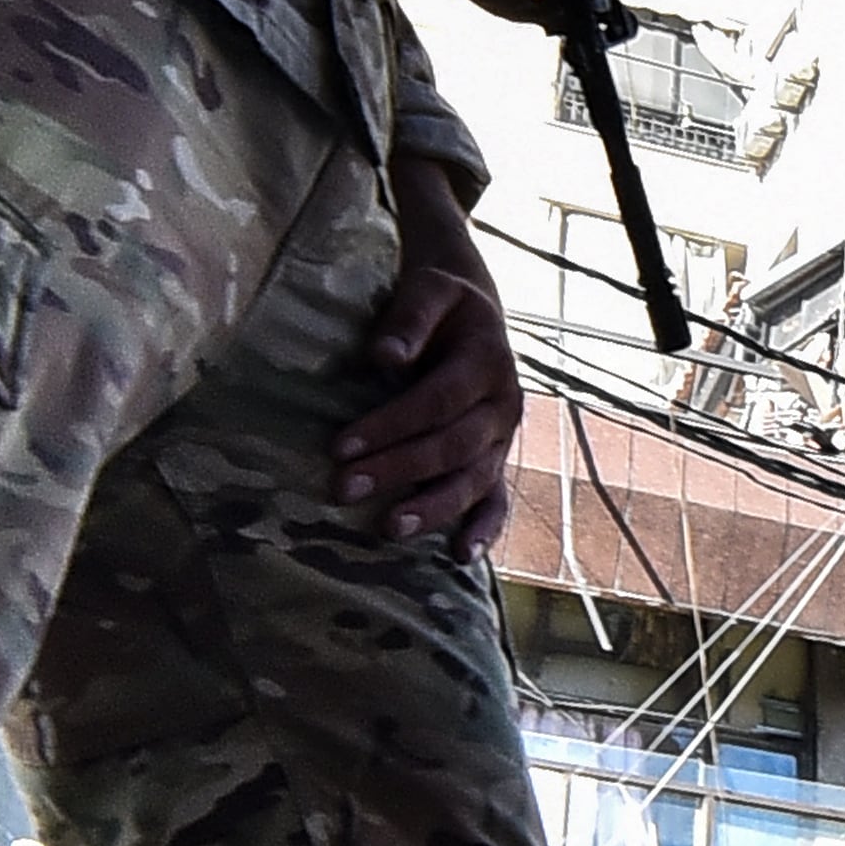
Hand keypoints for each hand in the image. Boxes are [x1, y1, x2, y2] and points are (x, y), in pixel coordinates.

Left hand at [331, 163, 521, 557]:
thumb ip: (410, 318)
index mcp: (488, 361)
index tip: (341, 445)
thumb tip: (383, 356)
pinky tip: (460, 556)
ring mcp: (503, 438)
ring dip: (434, 507)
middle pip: (452, 445)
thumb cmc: (442, 303)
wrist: (473, 310)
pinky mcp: (498, 460)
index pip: (438, 400)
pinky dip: (484, 528)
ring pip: (475, 479)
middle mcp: (503, 404)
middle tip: (343, 488)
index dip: (392, 424)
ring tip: (391, 528)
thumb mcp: (430, 289)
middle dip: (398, 469)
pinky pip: (498, 499)